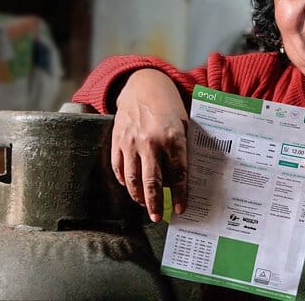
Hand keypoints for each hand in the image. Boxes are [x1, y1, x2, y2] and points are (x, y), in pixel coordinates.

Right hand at [112, 69, 188, 221]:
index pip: (178, 174)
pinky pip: (118, 168)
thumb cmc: (168, 107)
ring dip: (138, 196)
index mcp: (173, 138)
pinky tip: (131, 188)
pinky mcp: (117, 141)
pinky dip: (124, 181)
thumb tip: (186, 178)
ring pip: (133, 179)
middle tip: (158, 217)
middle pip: (153, 182)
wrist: (142, 86)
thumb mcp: (184, 124)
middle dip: (155, 203)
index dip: (180, 194)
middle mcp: (151, 142)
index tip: (181, 208)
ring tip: (144, 205)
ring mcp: (131, 142)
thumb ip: (184, 148)